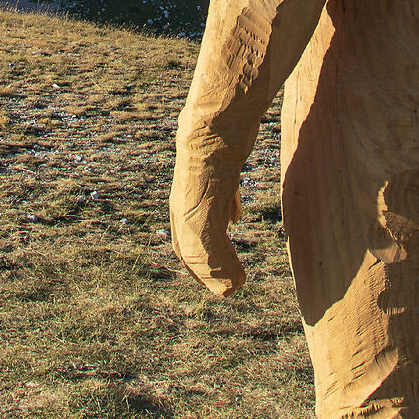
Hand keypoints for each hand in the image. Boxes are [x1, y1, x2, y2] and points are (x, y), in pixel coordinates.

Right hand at [169, 154, 245, 298]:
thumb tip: (230, 290)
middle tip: (227, 278)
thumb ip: (212, 258)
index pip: (187, 252)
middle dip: (209, 260)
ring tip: (231, 251)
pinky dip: (229, 209)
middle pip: (195, 235)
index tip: (222, 290)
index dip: (203, 274)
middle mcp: (189, 199)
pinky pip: (222, 192)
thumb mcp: (204, 224)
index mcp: (181, 215)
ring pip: (210, 214)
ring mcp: (205, 181)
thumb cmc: (205, 176)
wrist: (214, 128)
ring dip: (221, 237)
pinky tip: (236, 213)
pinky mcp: (223, 165)